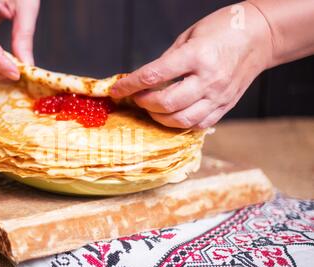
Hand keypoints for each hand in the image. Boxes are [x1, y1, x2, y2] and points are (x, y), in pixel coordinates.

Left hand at [110, 2, 272, 128]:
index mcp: (196, 56)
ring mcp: (218, 96)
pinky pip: (198, 125)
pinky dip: (180, 124)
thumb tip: (145, 79)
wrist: (261, 37)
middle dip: (143, 103)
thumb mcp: (190, 35)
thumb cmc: (223, 30)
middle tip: (136, 97)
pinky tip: (172, 115)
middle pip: (166, 104)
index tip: (117, 89)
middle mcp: (208, 80)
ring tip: (151, 107)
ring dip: (158, 117)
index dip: (130, 85)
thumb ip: (167, 59)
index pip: (154, 76)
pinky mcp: (225, 107)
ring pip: (180, 120)